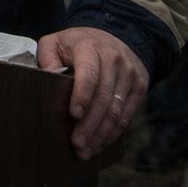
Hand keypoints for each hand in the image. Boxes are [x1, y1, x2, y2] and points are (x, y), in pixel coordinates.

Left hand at [37, 26, 148, 160]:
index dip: (82, 95)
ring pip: (117, 110)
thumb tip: (49, 77)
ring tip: (86, 151)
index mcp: (90, 47)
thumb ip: (48, 57)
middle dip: (90, 124)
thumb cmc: (77, 44)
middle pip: (104, 98)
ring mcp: (130, 74)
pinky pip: (127, 114)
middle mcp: (115, 60)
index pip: (89, 74)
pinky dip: (114, 132)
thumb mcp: (56, 41)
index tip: (73, 115)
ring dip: (102, 134)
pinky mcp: (140, 86)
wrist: (115, 35)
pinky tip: (101, 143)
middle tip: (77, 144)